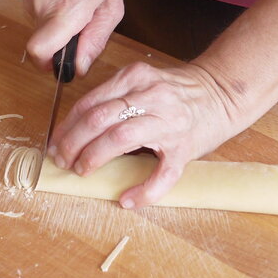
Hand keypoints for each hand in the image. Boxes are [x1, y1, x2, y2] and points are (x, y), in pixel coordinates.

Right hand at [24, 0, 122, 75]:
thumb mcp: (111, 5)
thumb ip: (96, 41)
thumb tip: (81, 67)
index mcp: (65, 11)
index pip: (39, 52)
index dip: (51, 65)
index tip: (66, 62)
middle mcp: (41, 8)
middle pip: (43, 47)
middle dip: (63, 46)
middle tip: (84, 26)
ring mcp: (30, 1)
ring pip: (42, 33)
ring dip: (60, 30)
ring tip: (79, 6)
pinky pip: (39, 19)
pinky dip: (53, 17)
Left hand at [49, 61, 244, 208]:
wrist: (222, 94)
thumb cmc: (177, 93)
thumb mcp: (142, 83)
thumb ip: (114, 98)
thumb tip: (76, 129)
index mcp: (135, 78)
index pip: (89, 103)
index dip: (66, 127)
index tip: (55, 142)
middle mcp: (150, 96)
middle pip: (98, 119)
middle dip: (72, 143)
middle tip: (62, 160)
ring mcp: (169, 122)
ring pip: (119, 139)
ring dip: (93, 158)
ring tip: (82, 171)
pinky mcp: (185, 148)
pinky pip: (161, 174)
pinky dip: (142, 191)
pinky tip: (127, 200)